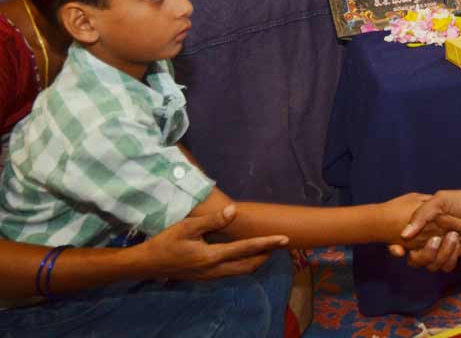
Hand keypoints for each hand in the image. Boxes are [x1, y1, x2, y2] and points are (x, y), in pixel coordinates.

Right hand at [140, 205, 288, 280]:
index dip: (267, 243)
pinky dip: (244, 263)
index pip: (246, 249)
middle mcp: (215, 270)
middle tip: (280, 243)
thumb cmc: (166, 242)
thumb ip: (212, 221)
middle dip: (266, 255)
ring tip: (268, 248)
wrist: (148, 264)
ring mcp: (211, 276)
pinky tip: (245, 253)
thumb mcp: (187, 227)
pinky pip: (232, 271)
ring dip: (256, 260)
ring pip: (241, 271)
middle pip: (249, 265)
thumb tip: (233, 211)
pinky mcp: (206, 276)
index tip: (284, 239)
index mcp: (212, 257)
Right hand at [389, 184, 460, 271]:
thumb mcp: (439, 201)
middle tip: (436, 239)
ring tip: (454, 236)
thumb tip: (404, 236)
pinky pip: (447, 266)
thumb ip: (421, 216)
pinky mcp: (455, 254)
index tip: (398, 249)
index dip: (396, 249)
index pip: (402, 243)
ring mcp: (442, 248)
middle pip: (417, 259)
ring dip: (443, 253)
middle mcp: (428, 238)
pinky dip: (453, 257)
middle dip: (425, 253)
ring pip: (432, 265)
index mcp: (422, 225)